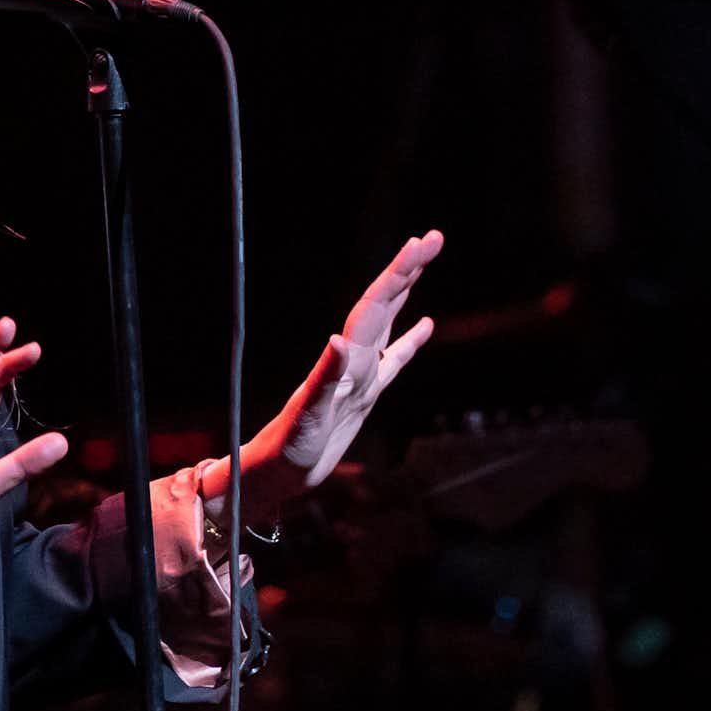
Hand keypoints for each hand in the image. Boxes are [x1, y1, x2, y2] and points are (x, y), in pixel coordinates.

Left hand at [223, 230, 443, 516]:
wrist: (277, 472)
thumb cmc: (288, 448)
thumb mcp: (307, 416)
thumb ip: (324, 378)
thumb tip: (339, 340)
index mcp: (344, 359)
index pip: (375, 305)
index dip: (399, 273)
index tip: (420, 243)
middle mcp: (352, 360)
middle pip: (384, 303)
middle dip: (408, 270)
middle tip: (434, 237)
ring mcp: (360, 375)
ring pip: (389, 322)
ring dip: (406, 292)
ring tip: (425, 261)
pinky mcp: (364, 395)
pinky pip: (394, 360)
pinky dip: (411, 341)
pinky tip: (426, 325)